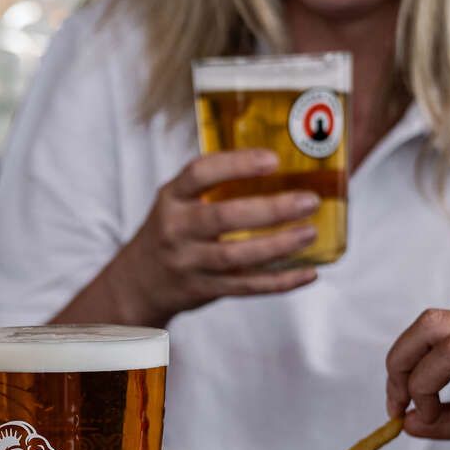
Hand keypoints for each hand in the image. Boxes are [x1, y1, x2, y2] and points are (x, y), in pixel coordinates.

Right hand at [98, 151, 322, 326]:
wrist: (140, 281)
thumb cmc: (173, 230)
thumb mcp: (178, 201)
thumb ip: (214, 186)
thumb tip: (284, 167)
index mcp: (171, 198)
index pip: (199, 174)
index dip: (236, 165)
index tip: (273, 159)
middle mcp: (176, 229)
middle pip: (222, 218)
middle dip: (270, 209)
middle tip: (308, 201)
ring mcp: (188, 263)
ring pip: (235, 256)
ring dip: (277, 245)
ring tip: (309, 232)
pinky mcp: (203, 289)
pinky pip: (246, 287)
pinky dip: (280, 282)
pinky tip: (308, 272)